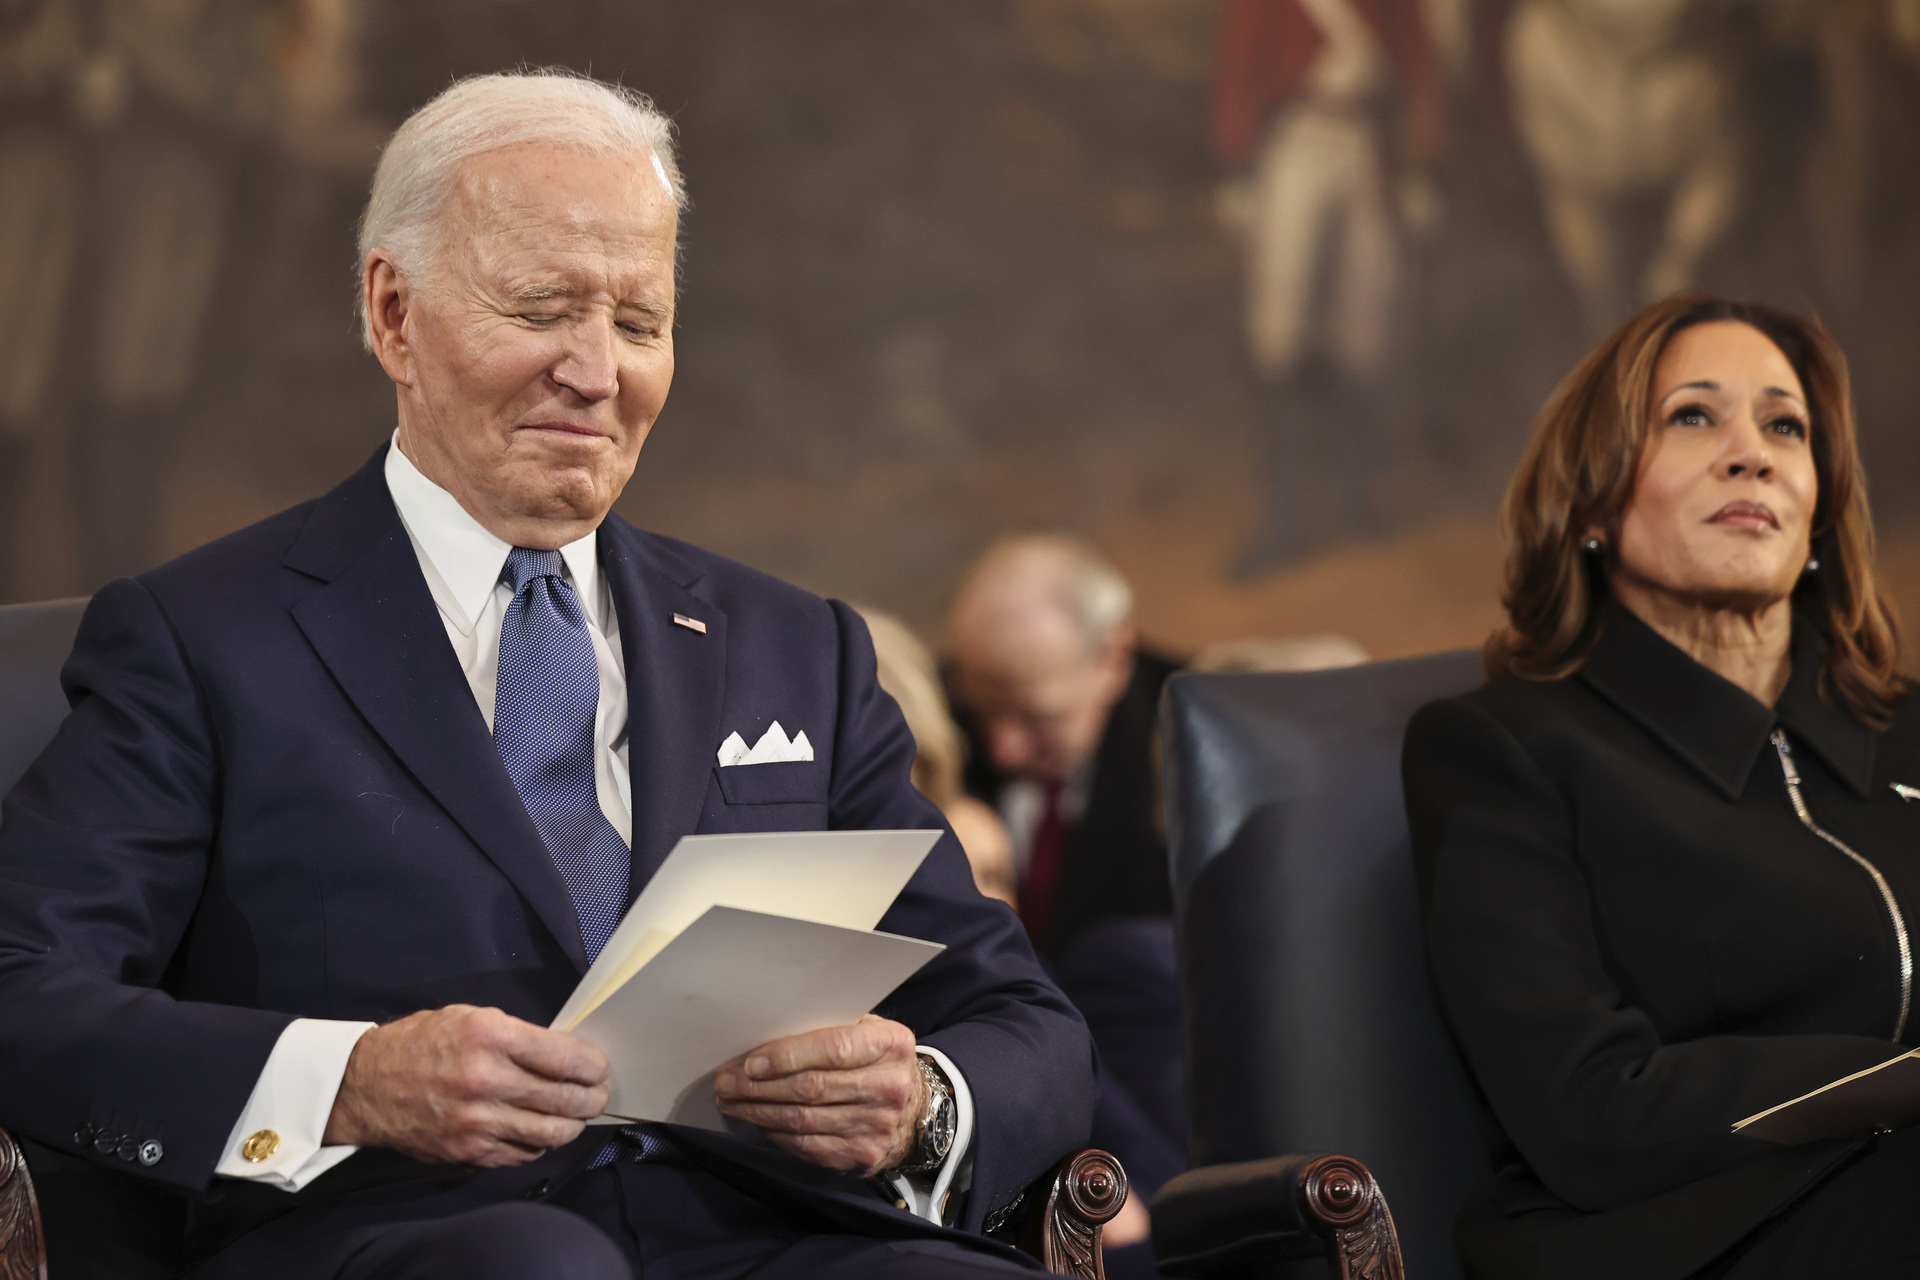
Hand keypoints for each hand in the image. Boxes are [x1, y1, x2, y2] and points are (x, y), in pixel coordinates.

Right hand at [322, 1004, 608, 1166]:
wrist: (365, 1085)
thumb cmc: (421, 1044)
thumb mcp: (471, 1017)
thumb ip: (518, 1036)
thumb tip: (565, 1054)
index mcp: (491, 1038)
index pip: (566, 1058)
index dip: (594, 1066)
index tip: (600, 1068)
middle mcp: (487, 1082)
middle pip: (566, 1100)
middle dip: (593, 1099)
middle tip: (597, 1095)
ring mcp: (477, 1122)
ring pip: (551, 1134)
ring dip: (572, 1125)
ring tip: (574, 1115)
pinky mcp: (468, 1151)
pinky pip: (523, 1154)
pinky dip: (539, 1144)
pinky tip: (538, 1130)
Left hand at [713, 1014, 924, 1176]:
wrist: (916, 1111)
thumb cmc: (877, 1060)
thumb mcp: (868, 1031)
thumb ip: (830, 1029)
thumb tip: (766, 1036)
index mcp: (890, 1045)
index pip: (834, 1049)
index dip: (788, 1056)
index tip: (751, 1062)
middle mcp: (888, 1087)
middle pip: (811, 1088)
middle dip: (759, 1086)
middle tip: (725, 1082)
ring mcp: (876, 1126)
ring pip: (803, 1120)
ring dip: (758, 1112)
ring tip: (731, 1102)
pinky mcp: (862, 1156)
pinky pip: (808, 1147)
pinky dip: (776, 1135)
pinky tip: (758, 1123)